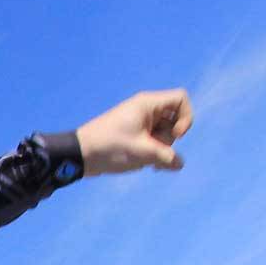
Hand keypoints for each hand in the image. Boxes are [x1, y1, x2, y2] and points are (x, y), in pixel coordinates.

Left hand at [75, 89, 192, 175]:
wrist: (80, 155)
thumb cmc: (110, 148)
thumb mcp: (143, 153)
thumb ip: (166, 157)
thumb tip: (179, 164)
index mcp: (148, 104)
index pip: (181, 99)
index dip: (186, 117)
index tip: (176, 135)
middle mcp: (145, 109)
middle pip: (174, 120)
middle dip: (169, 139)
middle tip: (152, 150)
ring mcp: (140, 122)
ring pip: (164, 133)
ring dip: (161, 150)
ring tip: (145, 161)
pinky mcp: (134, 134)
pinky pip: (153, 141)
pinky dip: (153, 152)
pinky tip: (146, 165)